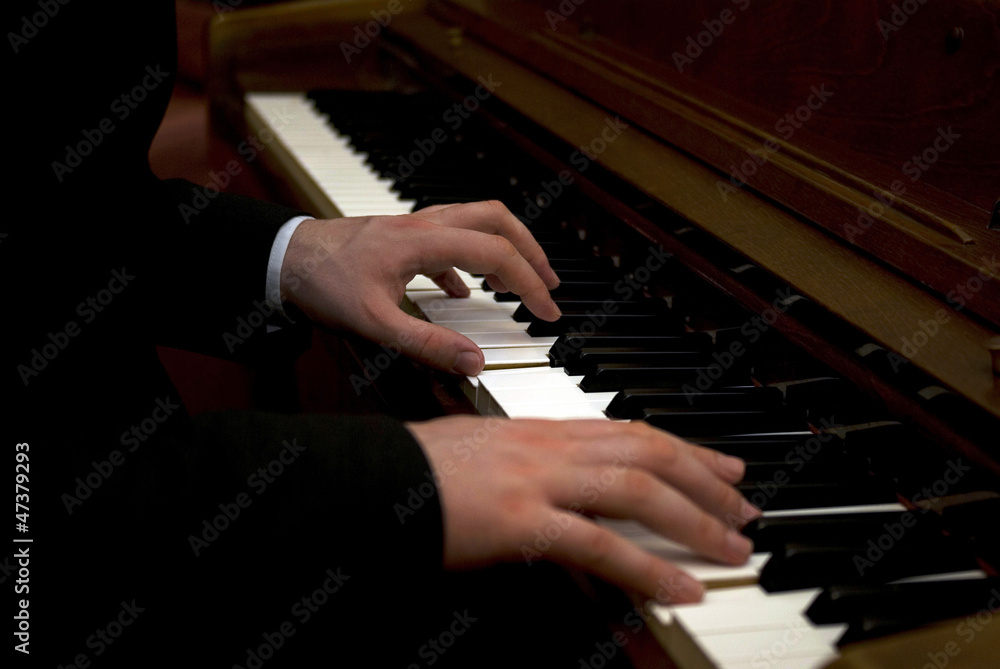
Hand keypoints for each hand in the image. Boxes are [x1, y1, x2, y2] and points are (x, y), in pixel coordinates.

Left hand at [280, 201, 560, 374]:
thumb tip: (474, 362)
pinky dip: (470, 260)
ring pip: (476, 221)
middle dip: (531, 251)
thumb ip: (426, 345)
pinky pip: (450, 236)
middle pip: (497, 220)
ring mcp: (413, 224)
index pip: (497, 254)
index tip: (547, 313)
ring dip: (504, 248)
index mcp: (424, 241)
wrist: (282, 256)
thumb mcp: (373, 323)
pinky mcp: (401, 235)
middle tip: (549, 285)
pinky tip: (463, 291)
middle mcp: (424, 223)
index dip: (530, 283)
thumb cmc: (321, 283)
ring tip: (518, 283)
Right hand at [406, 416, 761, 603]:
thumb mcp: (485, 453)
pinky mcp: (522, 520)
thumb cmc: (419, 469)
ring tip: (734, 547)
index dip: (684, 448)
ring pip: (638, 489)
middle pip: (649, 452)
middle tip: (746, 504)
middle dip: (707, 479)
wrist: (374, 476)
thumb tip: (566, 489)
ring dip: (696, 520)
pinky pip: (600, 545)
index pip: (630, 430)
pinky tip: (679, 587)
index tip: (721, 465)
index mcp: (541, 429)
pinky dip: (647, 568)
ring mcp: (538, 479)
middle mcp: (550, 445)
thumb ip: (530, 465)